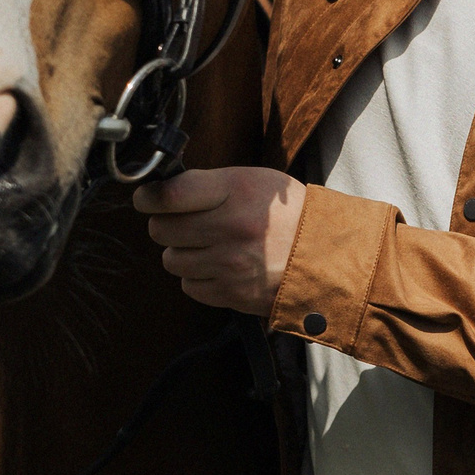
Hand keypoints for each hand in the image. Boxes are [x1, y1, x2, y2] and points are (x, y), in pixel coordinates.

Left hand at [134, 166, 304, 315]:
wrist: (327, 256)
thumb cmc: (288, 214)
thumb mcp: (255, 181)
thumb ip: (209, 185)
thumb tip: (162, 193)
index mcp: (236, 192)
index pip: (169, 194)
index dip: (148, 197)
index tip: (147, 198)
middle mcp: (230, 228)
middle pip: (161, 229)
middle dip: (168, 225)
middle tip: (187, 223)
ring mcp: (230, 264)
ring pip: (172, 260)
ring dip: (184, 253)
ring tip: (209, 246)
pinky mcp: (232, 293)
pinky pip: (189, 286)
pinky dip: (198, 277)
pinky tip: (219, 267)